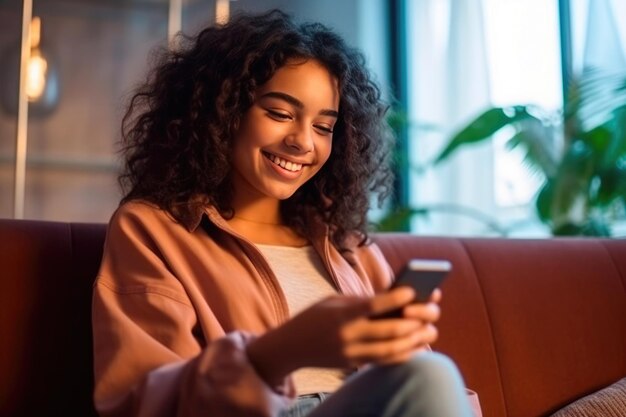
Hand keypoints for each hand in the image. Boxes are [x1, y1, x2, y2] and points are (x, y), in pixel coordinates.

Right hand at [246, 287, 440, 384]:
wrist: (291, 346)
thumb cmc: (315, 316)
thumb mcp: (333, 301)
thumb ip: (361, 301)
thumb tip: (396, 299)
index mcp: (340, 314)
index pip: (371, 305)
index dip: (394, 298)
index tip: (413, 289)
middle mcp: (347, 335)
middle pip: (388, 330)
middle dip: (415, 321)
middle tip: (433, 311)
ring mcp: (351, 353)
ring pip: (391, 349)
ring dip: (415, 340)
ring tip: (431, 330)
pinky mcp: (354, 364)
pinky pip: (384, 361)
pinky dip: (404, 354)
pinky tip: (417, 345)